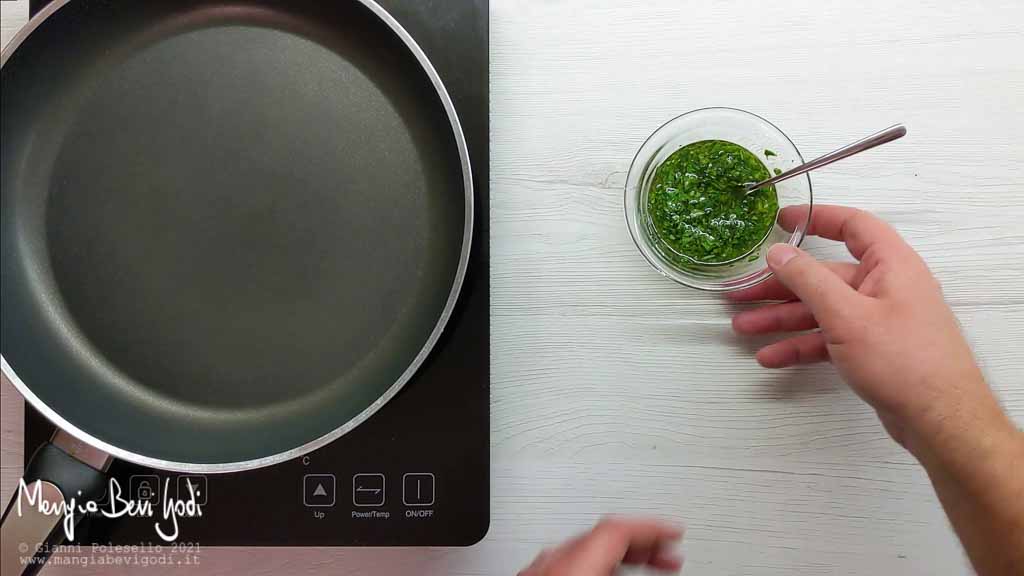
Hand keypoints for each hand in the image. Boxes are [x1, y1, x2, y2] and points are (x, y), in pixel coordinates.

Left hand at [519, 517, 683, 575]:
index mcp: (572, 566)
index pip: (617, 530)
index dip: (651, 529)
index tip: (672, 533)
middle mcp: (549, 564)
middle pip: (600, 538)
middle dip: (638, 546)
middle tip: (665, 555)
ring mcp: (534, 575)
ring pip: (582, 554)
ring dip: (616, 559)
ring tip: (640, 572)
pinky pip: (565, 569)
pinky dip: (593, 570)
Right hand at [728, 205, 1005, 450]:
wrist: (940, 419)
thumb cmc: (902, 359)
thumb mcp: (846, 315)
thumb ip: (808, 280)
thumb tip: (778, 252)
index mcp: (890, 265)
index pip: (852, 226)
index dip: (816, 219)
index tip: (781, 222)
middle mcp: (886, 287)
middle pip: (825, 276)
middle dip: (781, 286)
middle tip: (742, 293)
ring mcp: (879, 319)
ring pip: (822, 310)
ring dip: (783, 319)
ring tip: (744, 328)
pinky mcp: (873, 349)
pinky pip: (830, 337)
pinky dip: (802, 345)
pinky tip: (772, 356)